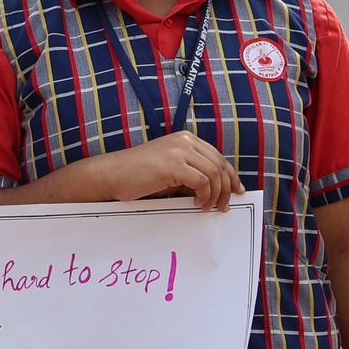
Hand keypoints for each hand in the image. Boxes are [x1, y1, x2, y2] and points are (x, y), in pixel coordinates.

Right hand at [95, 132, 242, 210]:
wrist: (112, 174)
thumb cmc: (138, 176)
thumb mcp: (171, 173)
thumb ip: (191, 176)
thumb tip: (214, 192)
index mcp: (186, 139)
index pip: (218, 157)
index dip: (231, 176)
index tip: (236, 192)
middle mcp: (185, 141)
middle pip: (220, 165)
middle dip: (226, 188)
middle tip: (225, 206)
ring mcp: (179, 150)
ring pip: (214, 174)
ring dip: (215, 195)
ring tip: (207, 208)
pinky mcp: (173, 164)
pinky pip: (202, 182)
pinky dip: (204, 196)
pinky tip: (197, 205)